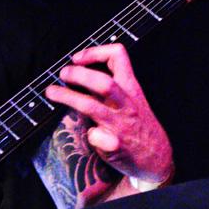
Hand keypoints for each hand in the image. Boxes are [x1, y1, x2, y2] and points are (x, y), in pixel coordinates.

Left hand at [44, 43, 173, 182]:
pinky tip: (88, 134)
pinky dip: (89, 134)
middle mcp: (126, 104)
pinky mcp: (115, 145)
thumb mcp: (132, 98)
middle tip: (63, 74)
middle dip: (78, 75)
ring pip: (91, 107)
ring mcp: (120, 124)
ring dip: (68, 97)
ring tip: (51, 92)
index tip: (76, 58)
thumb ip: (112, 85)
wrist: (157, 157)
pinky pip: (96, 136)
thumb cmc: (137, 124)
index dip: (95, 52)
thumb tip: (80, 72)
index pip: (118, 56)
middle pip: (102, 82)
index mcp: (131, 88)